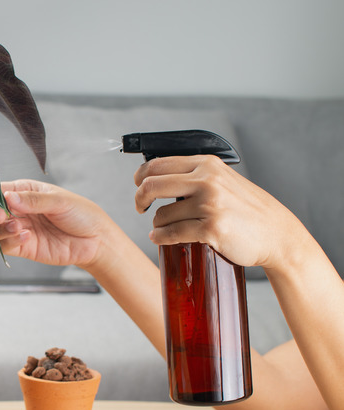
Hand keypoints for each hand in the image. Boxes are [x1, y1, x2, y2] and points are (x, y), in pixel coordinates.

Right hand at [0, 179, 113, 268]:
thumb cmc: (81, 214)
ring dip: (0, 229)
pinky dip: (10, 242)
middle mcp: (18, 210)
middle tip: (1, 215)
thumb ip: (33, 200)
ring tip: (18, 226)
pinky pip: (5, 246)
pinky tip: (26, 236)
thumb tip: (9, 197)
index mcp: (25, 191)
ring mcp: (19, 229)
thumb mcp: (59, 201)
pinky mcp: (23, 247)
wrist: (95, 240)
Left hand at [133, 155, 301, 269]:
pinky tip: (159, 239)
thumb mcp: (223, 181)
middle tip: (140, 207)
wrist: (277, 234)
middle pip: (152, 185)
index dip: (140, 177)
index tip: (138, 186)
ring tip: (165, 229)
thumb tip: (157, 177)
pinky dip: (161, 238)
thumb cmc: (247, 209)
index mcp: (207, 165)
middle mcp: (207, 180)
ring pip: (161, 214)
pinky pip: (171, 233)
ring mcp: (210, 204)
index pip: (158, 164)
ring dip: (157, 224)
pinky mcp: (211, 228)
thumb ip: (196, 176)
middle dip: (139, 198)